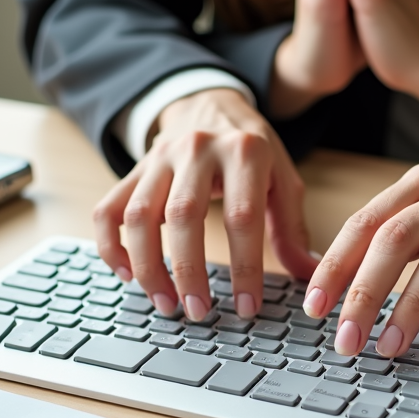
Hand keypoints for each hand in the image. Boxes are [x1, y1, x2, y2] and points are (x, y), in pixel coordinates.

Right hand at [93, 88, 315, 321]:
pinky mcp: (134, 170)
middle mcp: (198, 149)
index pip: (243, 216)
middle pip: (184, 215)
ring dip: (147, 266)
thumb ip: (292, 229)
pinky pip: (108, 210)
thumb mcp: (283, 180)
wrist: (211, 105)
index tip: (246, 307)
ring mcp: (159, 158)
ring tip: (165, 304)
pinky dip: (111, 246)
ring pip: (139, 215)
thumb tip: (311, 275)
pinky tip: (127, 275)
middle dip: (189, 271)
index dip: (245, 266)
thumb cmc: (253, 153)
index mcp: (245, 151)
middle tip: (198, 312)